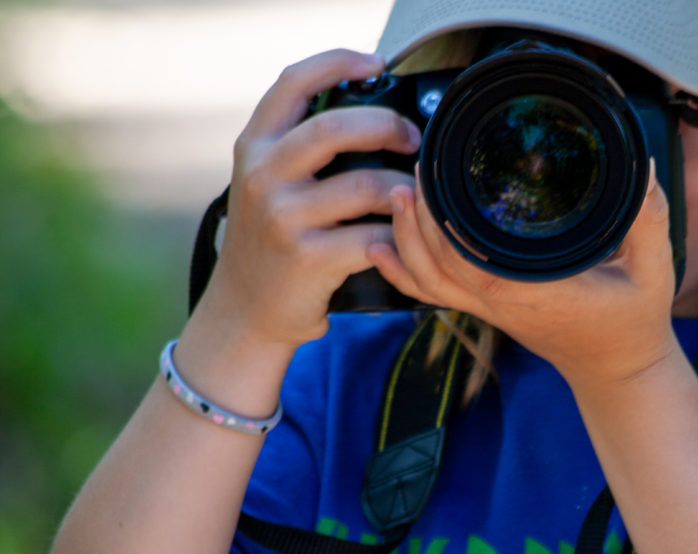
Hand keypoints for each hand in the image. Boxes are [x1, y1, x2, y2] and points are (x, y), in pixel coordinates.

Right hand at [195, 49, 421, 347]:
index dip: (337, 63)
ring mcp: (283, 218)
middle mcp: (262, 176)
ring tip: (413, 195)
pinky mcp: (308, 258)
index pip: (293, 83)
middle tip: (412, 139)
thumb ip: (300, 148)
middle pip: (336, 127)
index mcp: (255, 147)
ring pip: (366, 185)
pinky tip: (403, 237)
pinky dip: (398, 236)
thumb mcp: (267, 182)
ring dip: (402, 189)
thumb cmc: (273, 239)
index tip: (376, 62)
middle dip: (387, 125)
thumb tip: (373, 115)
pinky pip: (372, 237)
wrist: (245, 309)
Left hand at [368, 160, 680, 385]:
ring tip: (396, 197)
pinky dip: (404, 271)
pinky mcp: (488, 308)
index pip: (473, 265)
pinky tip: (380, 248)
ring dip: (405, 242)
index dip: (443, 230)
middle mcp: (504, 303)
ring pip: (430, 283)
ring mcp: (491, 309)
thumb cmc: (633, 320)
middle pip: (439, 269)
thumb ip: (649, 219)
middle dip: (416, 223)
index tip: (434, 182)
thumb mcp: (653, 270)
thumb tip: (644, 168)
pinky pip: (435, 293)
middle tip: (411, 174)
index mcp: (537, 293)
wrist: (616, 368)